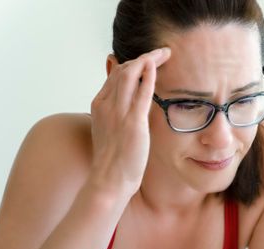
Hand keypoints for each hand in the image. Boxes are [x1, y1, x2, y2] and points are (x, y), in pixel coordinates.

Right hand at [88, 47, 170, 196]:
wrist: (109, 180)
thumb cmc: (113, 160)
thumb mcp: (110, 131)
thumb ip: (116, 115)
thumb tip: (129, 106)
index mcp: (99, 105)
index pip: (115, 74)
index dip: (132, 63)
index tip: (147, 61)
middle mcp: (106, 105)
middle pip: (123, 69)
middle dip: (143, 56)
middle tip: (161, 52)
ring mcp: (118, 113)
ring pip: (130, 73)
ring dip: (148, 59)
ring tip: (164, 54)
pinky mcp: (133, 123)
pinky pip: (141, 92)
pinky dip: (148, 75)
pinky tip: (157, 65)